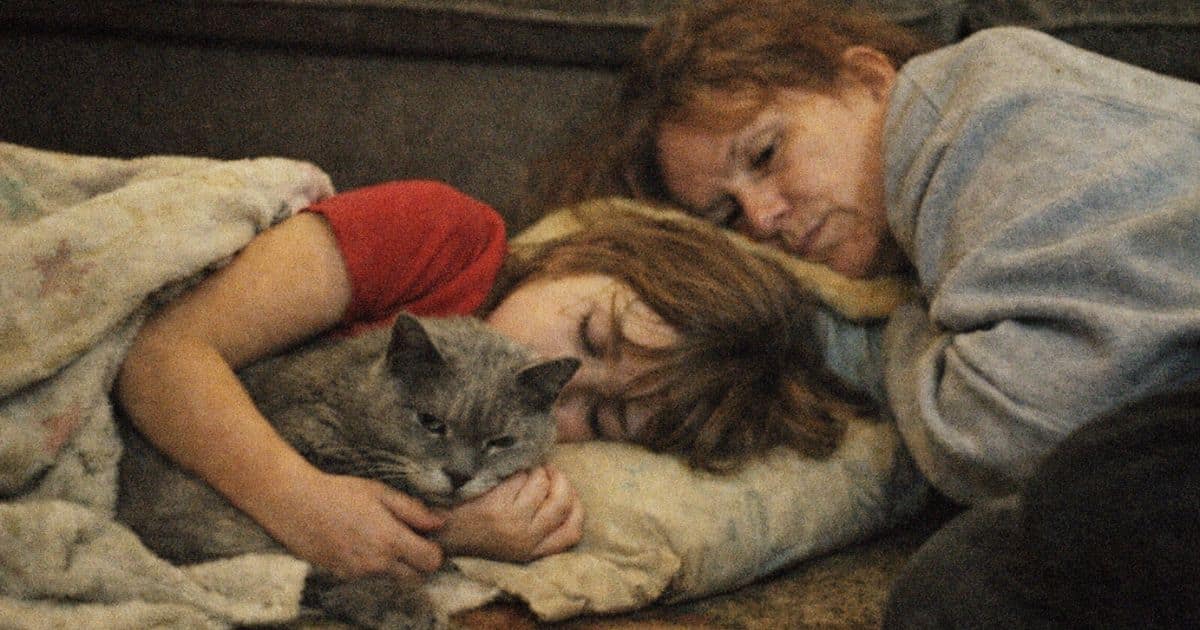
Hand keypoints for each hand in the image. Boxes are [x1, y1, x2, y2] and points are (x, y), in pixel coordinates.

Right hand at [256, 468, 445, 579]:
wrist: (295, 504)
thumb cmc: (339, 493)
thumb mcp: (380, 492)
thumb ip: (413, 510)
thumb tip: (440, 522)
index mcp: (391, 540)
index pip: (431, 562)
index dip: (433, 550)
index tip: (425, 537)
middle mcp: (377, 563)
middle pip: (415, 577)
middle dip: (416, 562)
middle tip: (406, 539)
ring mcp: (358, 572)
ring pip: (390, 578)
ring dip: (393, 563)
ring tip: (377, 535)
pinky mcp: (342, 575)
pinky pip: (368, 576)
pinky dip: (370, 564)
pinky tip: (358, 542)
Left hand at [436, 464, 583, 562]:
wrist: (436, 531)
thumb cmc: (474, 529)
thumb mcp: (511, 540)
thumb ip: (537, 525)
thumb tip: (563, 491)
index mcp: (531, 552)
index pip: (572, 532)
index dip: (576, 506)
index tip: (567, 491)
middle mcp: (525, 540)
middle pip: (563, 503)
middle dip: (560, 479)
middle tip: (547, 471)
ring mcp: (511, 523)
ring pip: (543, 484)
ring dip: (536, 470)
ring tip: (522, 470)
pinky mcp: (496, 507)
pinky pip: (522, 476)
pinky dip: (517, 468)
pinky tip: (506, 471)